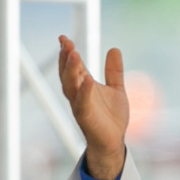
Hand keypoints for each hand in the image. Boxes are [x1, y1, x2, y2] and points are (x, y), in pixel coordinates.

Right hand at [58, 34, 128, 179]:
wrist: (114, 141)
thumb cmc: (111, 117)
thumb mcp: (116, 89)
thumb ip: (114, 71)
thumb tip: (114, 49)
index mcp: (84, 86)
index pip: (73, 66)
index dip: (67, 52)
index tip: (63, 38)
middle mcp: (78, 94)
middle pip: (67, 74)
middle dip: (66, 59)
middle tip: (67, 43)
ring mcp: (80, 105)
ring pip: (71, 86)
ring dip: (71, 70)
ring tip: (74, 54)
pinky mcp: (86, 118)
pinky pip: (83, 103)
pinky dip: (85, 91)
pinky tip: (88, 80)